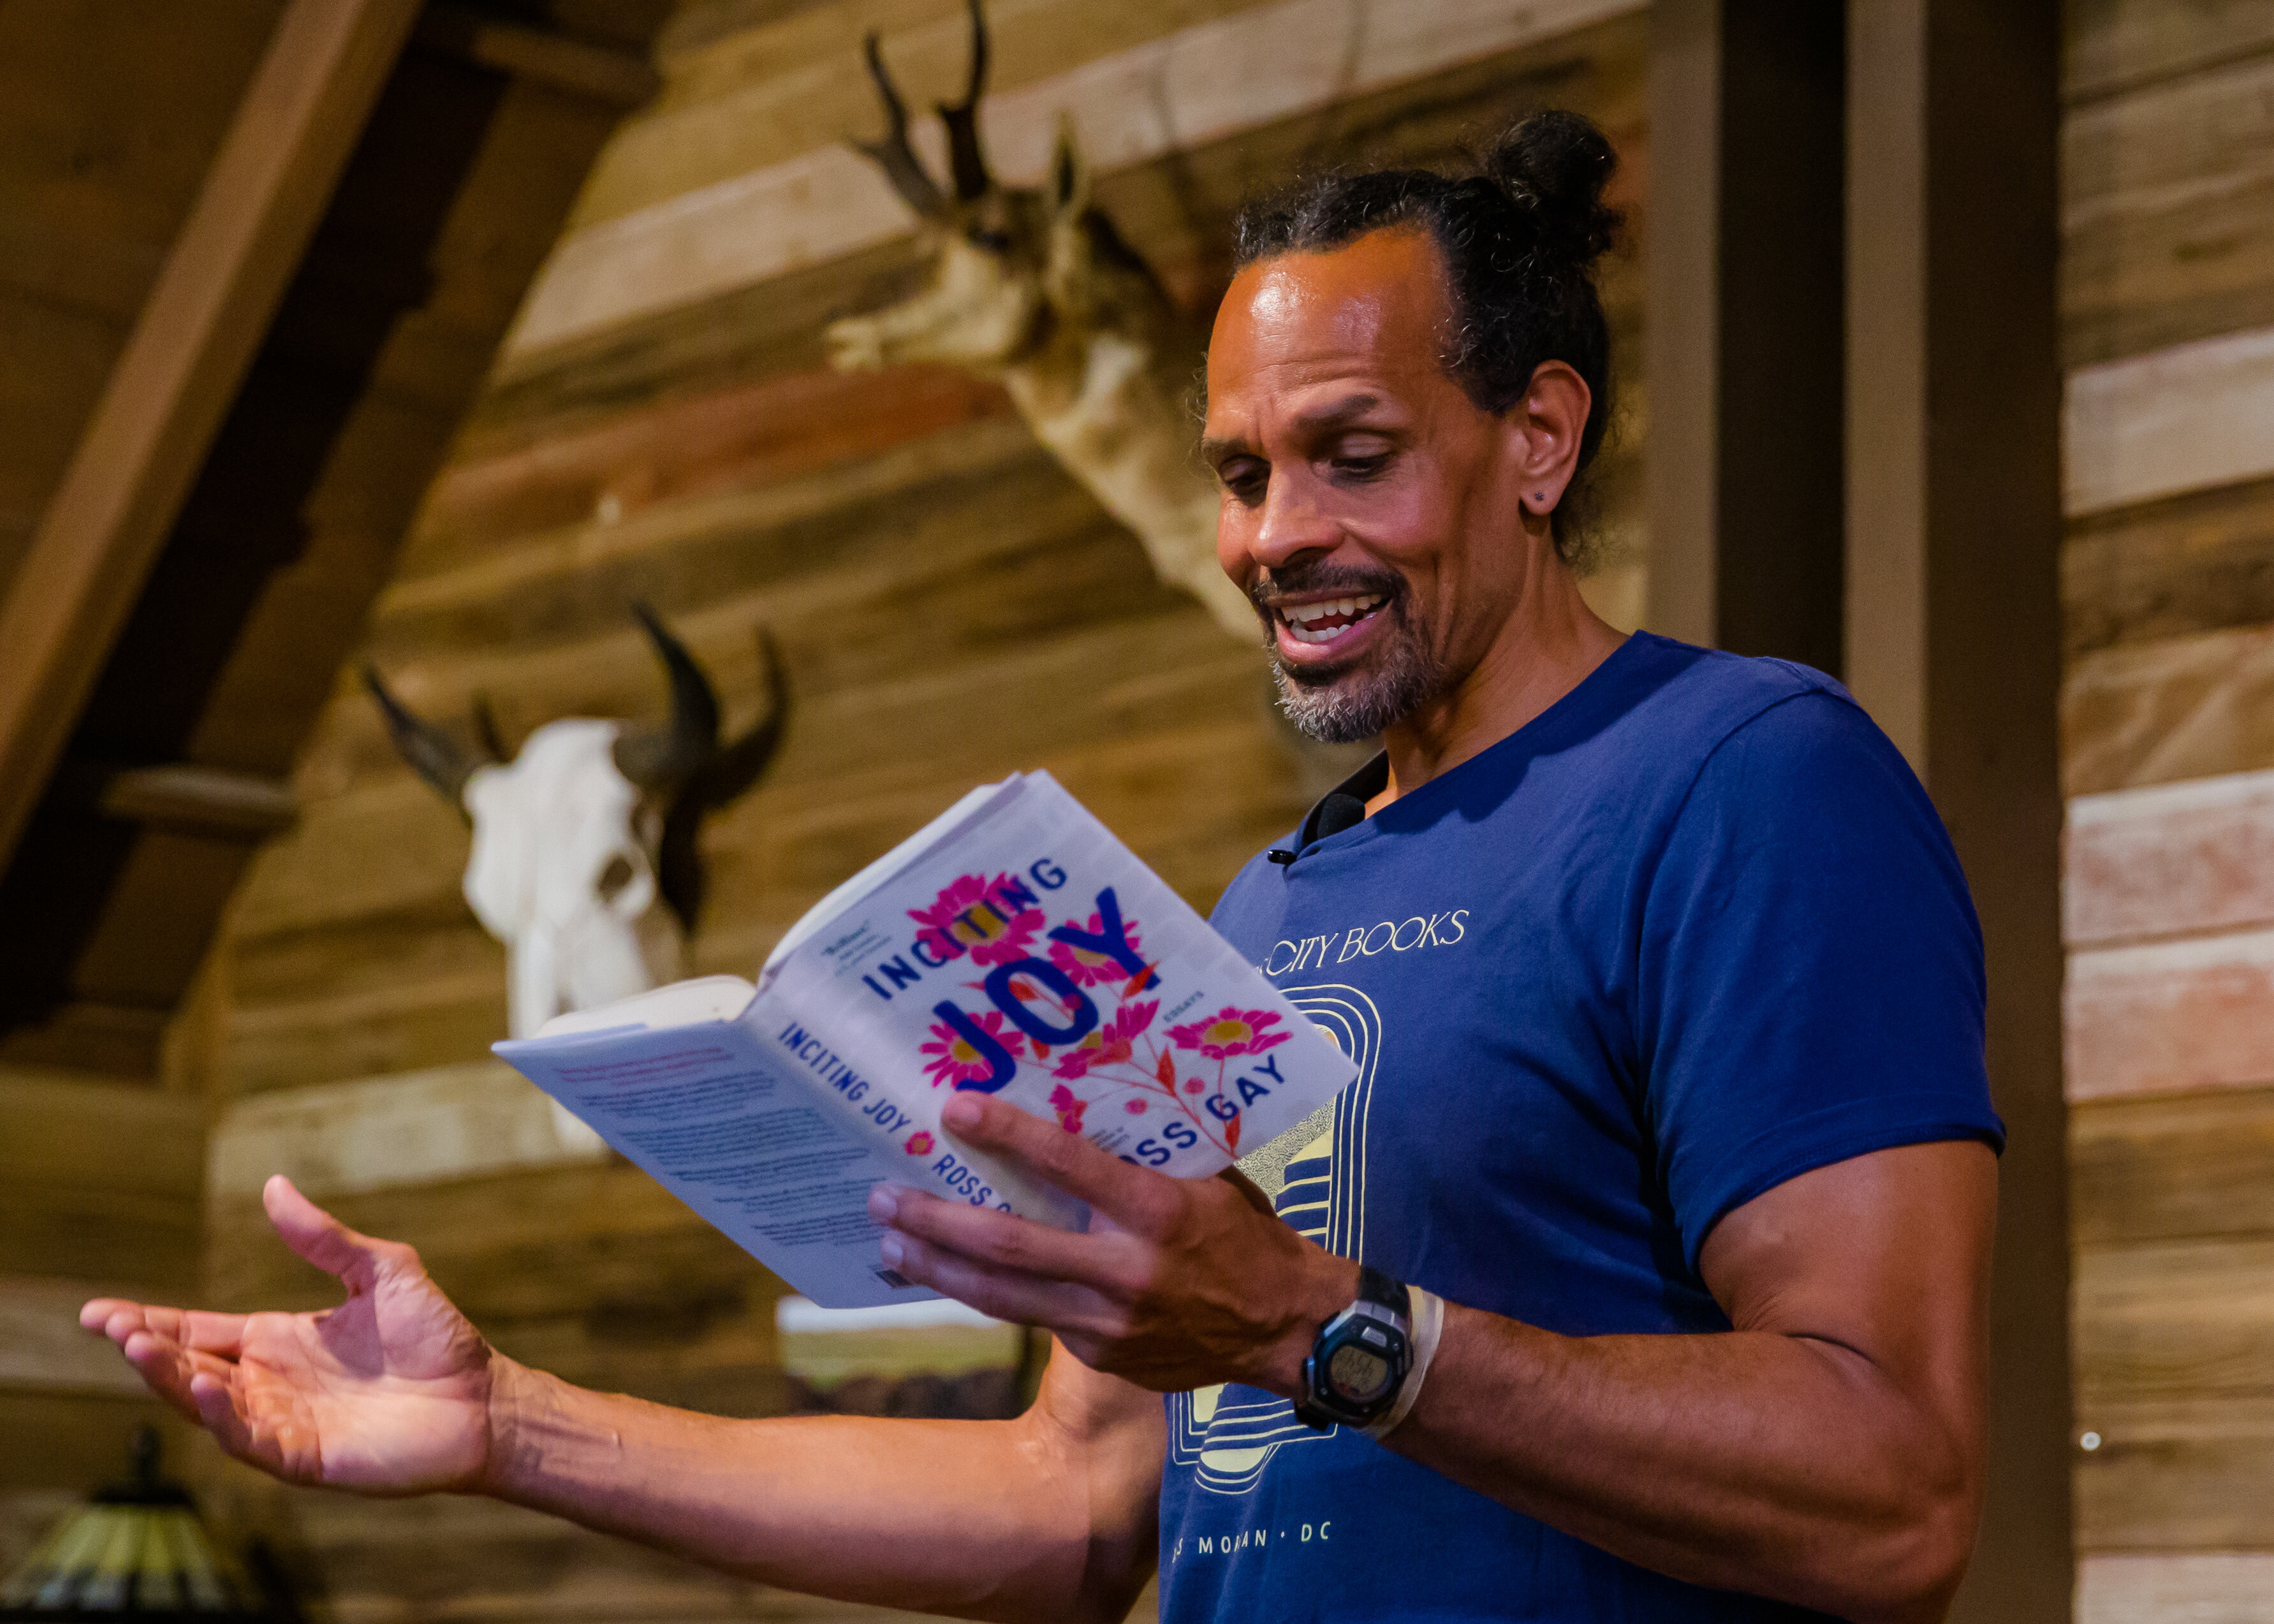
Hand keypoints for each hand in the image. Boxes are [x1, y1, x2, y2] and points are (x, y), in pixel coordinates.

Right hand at [81, 1175, 502, 1492]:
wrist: (482, 1396)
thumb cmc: (434, 1336)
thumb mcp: (380, 1269)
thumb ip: (324, 1237)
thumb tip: (273, 1185)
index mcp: (277, 1340)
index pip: (196, 1330)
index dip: (148, 1322)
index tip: (99, 1312)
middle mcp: (270, 1383)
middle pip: (188, 1367)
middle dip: (146, 1349)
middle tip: (111, 1326)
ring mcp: (283, 1422)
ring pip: (207, 1405)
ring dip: (171, 1379)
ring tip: (140, 1348)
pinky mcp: (305, 1456)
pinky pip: (249, 1440)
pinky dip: (222, 1416)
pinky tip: (205, 1386)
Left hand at [867, 1093, 1355, 1393]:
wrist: (1286, 1328)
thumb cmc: (1244, 1234)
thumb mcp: (1205, 1180)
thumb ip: (1142, 1158)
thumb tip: (1072, 1109)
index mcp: (1157, 1212)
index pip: (1069, 1166)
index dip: (1008, 1136)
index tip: (955, 1110)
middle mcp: (1126, 1270)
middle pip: (1010, 1246)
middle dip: (936, 1221)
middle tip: (884, 1196)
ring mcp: (1109, 1323)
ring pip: (1002, 1297)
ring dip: (938, 1269)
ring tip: (890, 1244)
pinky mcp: (1102, 1357)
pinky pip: (1034, 1321)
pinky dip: (987, 1299)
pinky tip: (951, 1280)